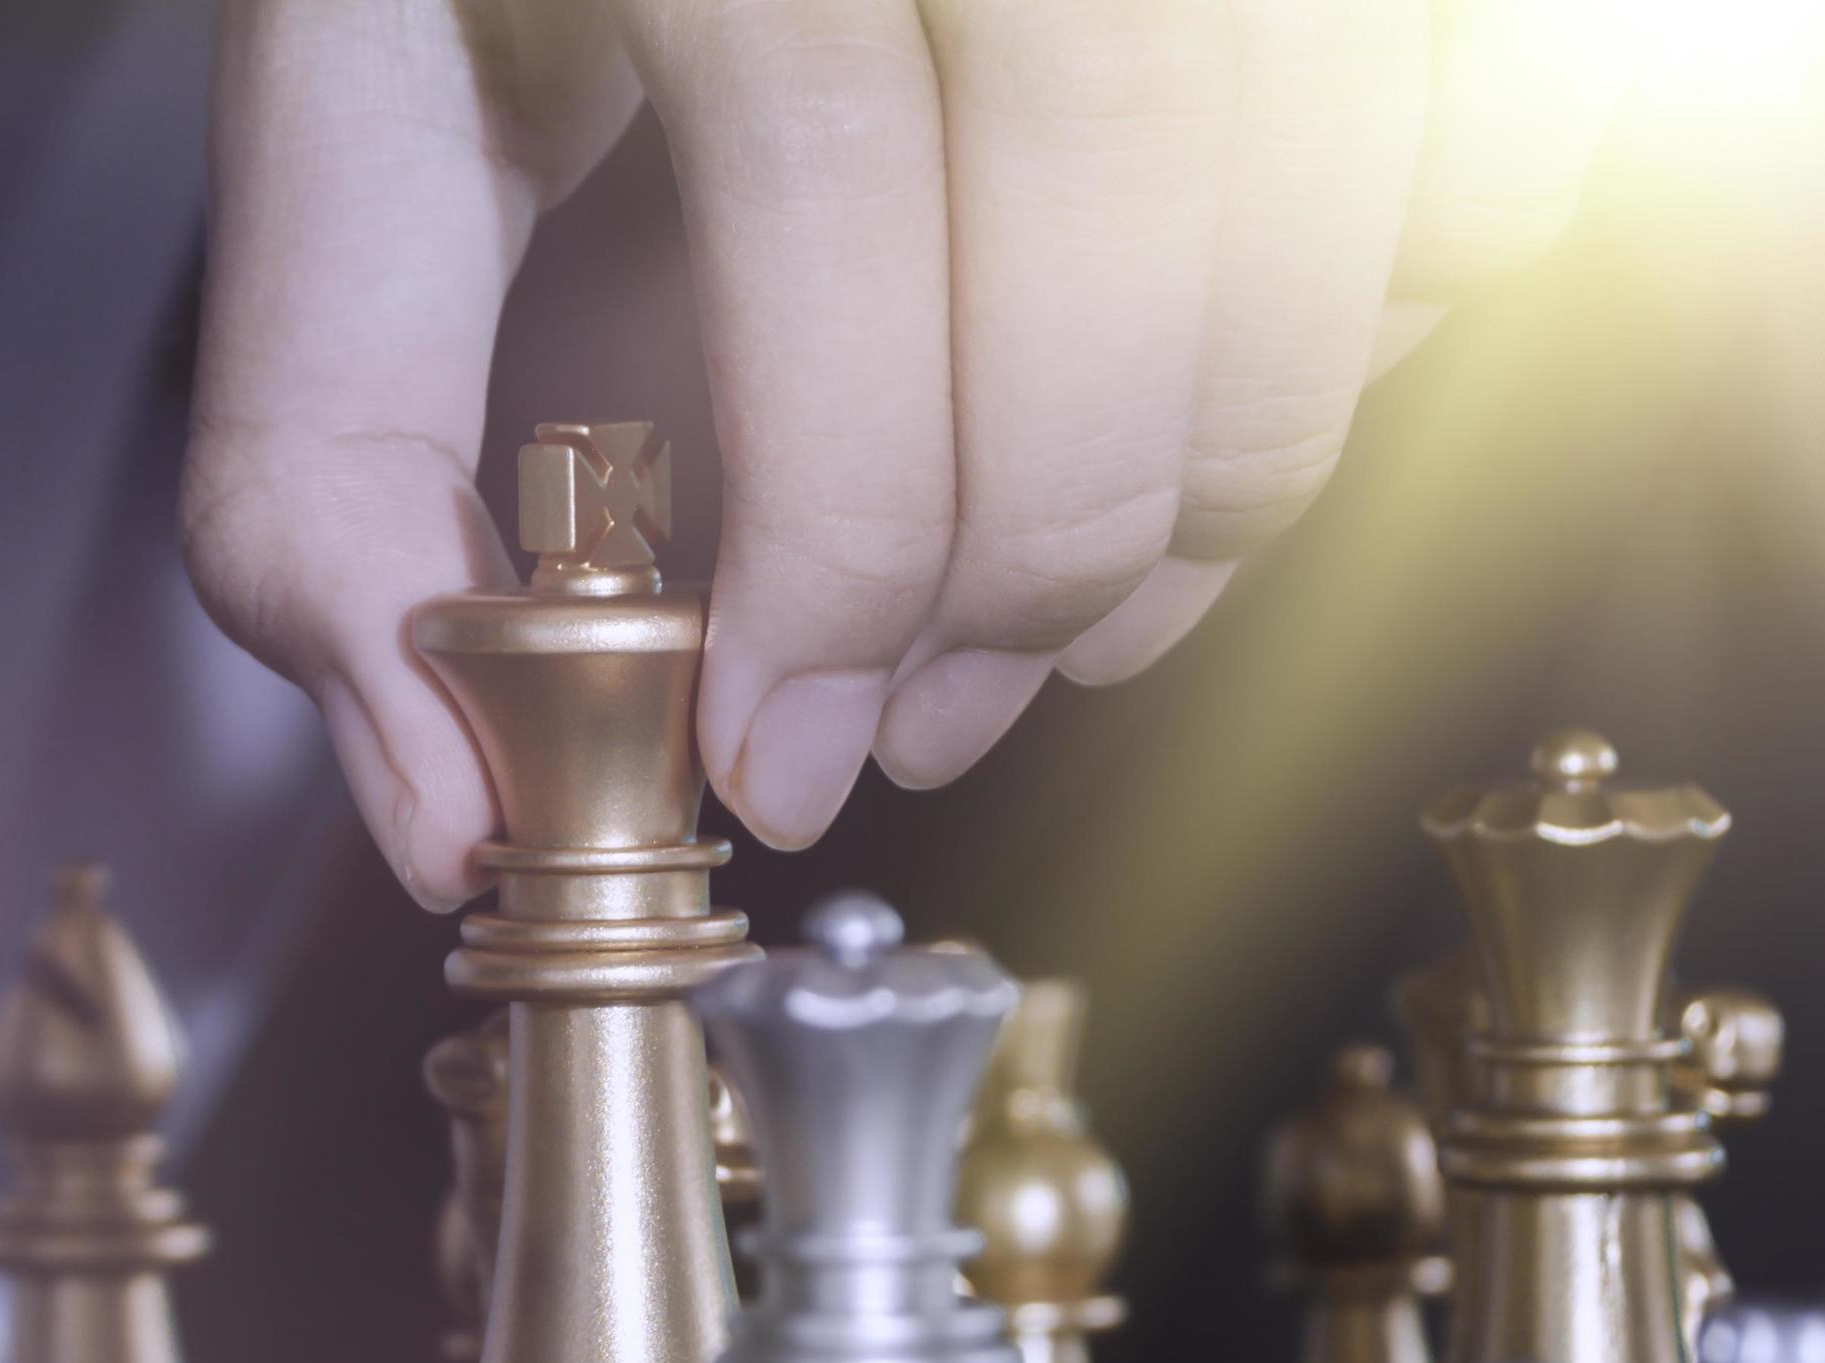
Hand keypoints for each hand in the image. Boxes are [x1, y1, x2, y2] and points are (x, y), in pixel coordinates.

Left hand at [184, 0, 1628, 903]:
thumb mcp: (360, 97)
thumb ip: (333, 437)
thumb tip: (442, 803)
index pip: (845, 221)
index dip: (838, 547)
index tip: (779, 747)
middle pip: (1123, 251)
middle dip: (1032, 568)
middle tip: (924, 719)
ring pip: (1328, 219)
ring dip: (1215, 491)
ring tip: (1069, 616)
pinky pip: (1491, 130)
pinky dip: (1390, 313)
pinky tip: (1221, 393)